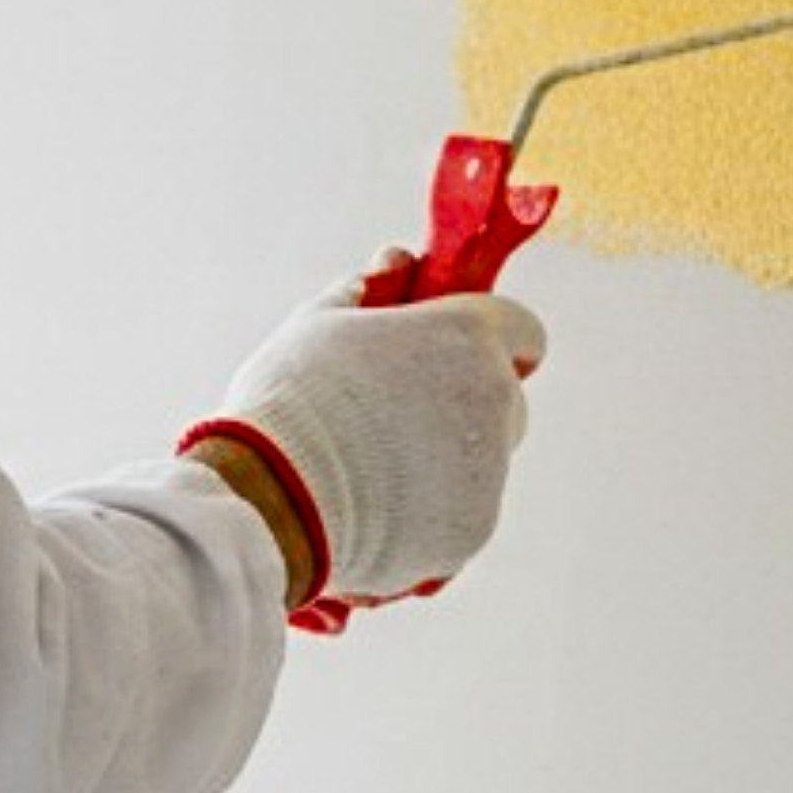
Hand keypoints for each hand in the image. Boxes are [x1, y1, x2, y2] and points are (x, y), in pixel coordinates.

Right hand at [194, 267, 544, 604]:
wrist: (271, 502)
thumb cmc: (288, 401)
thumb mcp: (316, 326)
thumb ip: (365, 291)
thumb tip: (393, 263)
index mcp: (467, 336)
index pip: (521, 328)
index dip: (490, 339)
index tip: (453, 354)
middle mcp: (495, 400)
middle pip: (504, 400)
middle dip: (463, 405)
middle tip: (396, 416)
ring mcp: (489, 471)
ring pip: (481, 462)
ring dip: (439, 461)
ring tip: (364, 470)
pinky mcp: (472, 529)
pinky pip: (459, 514)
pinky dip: (425, 514)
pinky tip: (369, 510)